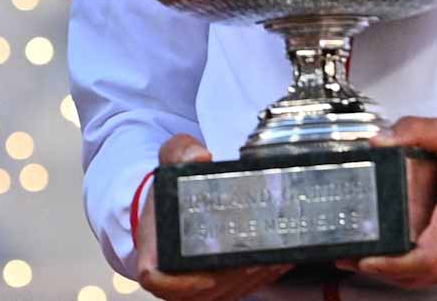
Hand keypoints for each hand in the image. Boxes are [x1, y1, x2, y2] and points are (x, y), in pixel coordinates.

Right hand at [136, 134, 293, 300]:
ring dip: (253, 276)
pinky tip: (282, 257)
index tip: (208, 274)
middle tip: (261, 254)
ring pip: (227, 290)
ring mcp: (197, 286)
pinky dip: (264, 275)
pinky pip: (244, 288)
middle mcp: (174, 275)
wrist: (175, 207)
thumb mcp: (172, 160)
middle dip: (235, 273)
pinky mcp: (220, 287)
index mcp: (154, 251)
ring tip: (276, 253)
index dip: (180, 282)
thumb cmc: (172, 190)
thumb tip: (200, 155)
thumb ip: (181, 150)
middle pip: (205, 288)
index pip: (157, 278)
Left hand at [348, 117, 436, 289]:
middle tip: (354, 256)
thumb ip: (415, 130)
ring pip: (428, 281)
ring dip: (400, 273)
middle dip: (384, 269)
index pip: (424, 258)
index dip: (390, 265)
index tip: (364, 259)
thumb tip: (380, 140)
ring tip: (371, 258)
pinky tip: (404, 259)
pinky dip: (421, 273)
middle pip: (419, 275)